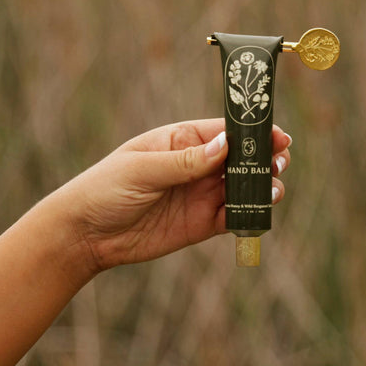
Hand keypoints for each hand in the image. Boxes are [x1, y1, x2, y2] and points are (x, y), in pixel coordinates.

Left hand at [58, 119, 291, 275]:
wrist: (86, 233)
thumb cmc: (106, 188)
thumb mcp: (143, 169)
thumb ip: (185, 161)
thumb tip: (225, 144)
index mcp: (183, 140)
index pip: (226, 131)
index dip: (254, 132)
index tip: (278, 136)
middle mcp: (198, 165)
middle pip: (242, 158)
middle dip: (265, 159)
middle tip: (278, 164)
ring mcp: (202, 195)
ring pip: (244, 188)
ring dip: (262, 187)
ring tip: (270, 191)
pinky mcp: (202, 224)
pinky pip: (234, 217)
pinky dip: (250, 215)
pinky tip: (256, 214)